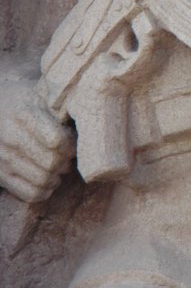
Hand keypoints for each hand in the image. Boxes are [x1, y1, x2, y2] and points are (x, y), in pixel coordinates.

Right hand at [0, 79, 73, 201]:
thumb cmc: (21, 101)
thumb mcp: (39, 94)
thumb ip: (59, 107)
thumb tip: (86, 119)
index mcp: (23, 114)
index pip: (57, 140)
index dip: (71, 143)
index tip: (74, 140)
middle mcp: (10, 138)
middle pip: (51, 162)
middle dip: (66, 161)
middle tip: (69, 156)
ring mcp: (2, 159)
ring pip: (42, 180)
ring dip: (57, 176)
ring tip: (60, 167)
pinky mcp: (0, 175)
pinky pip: (30, 193)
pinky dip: (45, 190)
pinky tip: (48, 178)